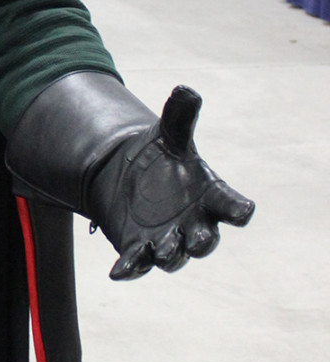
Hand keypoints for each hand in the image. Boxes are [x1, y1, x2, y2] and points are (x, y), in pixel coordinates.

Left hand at [89, 87, 254, 279]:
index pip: (229, 204)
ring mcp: (168, 240)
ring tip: (161, 251)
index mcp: (209, 194)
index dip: (238, 209)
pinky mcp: (140, 249)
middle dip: (201, 242)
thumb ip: (180, 116)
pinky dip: (129, 268)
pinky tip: (117, 272)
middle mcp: (194, 223)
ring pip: (173, 256)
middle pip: (205, 239)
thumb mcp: (168, 134)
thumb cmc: (162, 157)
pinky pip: (137, 264)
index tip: (244, 211)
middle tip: (195, 241)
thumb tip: (186, 90)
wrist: (130, 176)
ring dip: (168, 255)